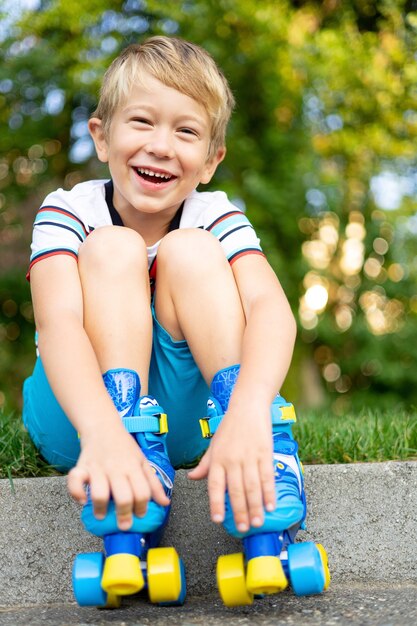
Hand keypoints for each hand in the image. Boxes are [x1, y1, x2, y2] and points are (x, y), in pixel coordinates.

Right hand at [67, 425, 169, 530]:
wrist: (103, 426)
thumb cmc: (124, 447)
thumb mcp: (142, 461)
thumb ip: (153, 483)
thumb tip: (165, 504)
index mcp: (133, 467)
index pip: (142, 492)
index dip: (143, 507)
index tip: (140, 514)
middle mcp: (116, 468)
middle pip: (123, 496)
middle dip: (124, 515)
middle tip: (124, 524)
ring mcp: (98, 467)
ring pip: (100, 493)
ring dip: (101, 508)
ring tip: (102, 515)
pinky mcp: (81, 466)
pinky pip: (75, 481)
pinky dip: (77, 493)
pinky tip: (83, 500)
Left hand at [188, 404, 274, 532]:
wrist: (248, 406)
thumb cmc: (230, 427)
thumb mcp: (213, 444)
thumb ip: (205, 464)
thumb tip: (192, 478)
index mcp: (218, 459)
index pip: (215, 485)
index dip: (216, 503)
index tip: (218, 519)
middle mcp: (232, 459)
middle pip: (236, 490)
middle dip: (240, 512)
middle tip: (244, 528)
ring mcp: (249, 457)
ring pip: (252, 486)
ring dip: (255, 507)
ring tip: (258, 522)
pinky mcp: (264, 453)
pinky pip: (267, 476)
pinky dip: (269, 492)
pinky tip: (271, 505)